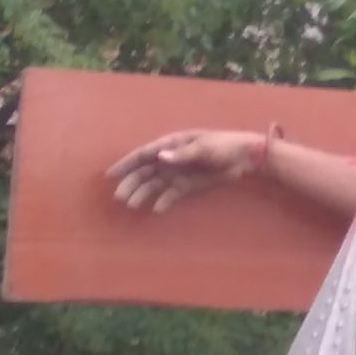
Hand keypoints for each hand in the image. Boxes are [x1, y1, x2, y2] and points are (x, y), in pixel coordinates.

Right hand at [107, 129, 267, 212]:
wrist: (245, 157)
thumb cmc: (224, 146)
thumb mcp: (204, 148)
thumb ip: (183, 154)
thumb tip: (160, 158)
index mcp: (171, 145)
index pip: (144, 155)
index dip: (126, 164)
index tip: (110, 175)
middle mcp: (171, 158)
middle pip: (146, 172)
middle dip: (132, 184)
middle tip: (119, 198)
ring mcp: (179, 172)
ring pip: (155, 184)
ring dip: (143, 194)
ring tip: (132, 206)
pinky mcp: (189, 184)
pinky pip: (172, 194)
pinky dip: (164, 201)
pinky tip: (157, 210)